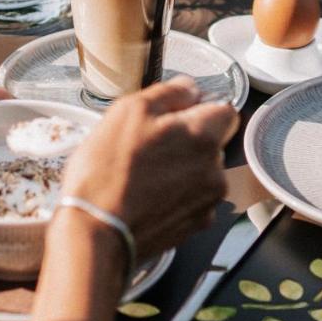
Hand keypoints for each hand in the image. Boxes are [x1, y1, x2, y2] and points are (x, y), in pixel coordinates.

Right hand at [60, 78, 237, 261]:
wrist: (95, 232)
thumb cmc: (106, 171)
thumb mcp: (128, 111)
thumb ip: (168, 92)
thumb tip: (189, 88)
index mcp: (202, 136)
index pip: (225, 109)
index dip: (199, 108)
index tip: (175, 115)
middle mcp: (214, 169)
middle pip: (211, 142)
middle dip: (187, 140)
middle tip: (147, 145)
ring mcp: (207, 201)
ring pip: (201, 171)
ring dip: (180, 168)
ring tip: (142, 174)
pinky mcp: (195, 226)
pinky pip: (192, 199)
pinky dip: (176, 195)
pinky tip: (146, 196)